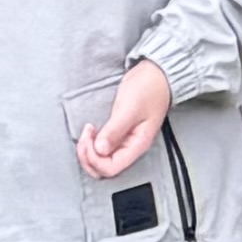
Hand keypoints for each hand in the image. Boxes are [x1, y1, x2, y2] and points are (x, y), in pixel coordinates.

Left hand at [74, 56, 173, 182]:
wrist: (156, 73)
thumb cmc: (148, 88)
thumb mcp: (130, 108)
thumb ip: (115, 130)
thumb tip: (100, 149)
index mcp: (137, 145)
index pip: (111, 168)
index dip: (95, 159)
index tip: (90, 138)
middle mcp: (130, 147)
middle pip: (104, 169)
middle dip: (88, 157)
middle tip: (85, 136)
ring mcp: (124, 141)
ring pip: (101, 160)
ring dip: (89, 151)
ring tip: (87, 133)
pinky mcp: (119, 133)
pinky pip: (102, 148)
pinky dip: (92, 144)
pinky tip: (91, 132)